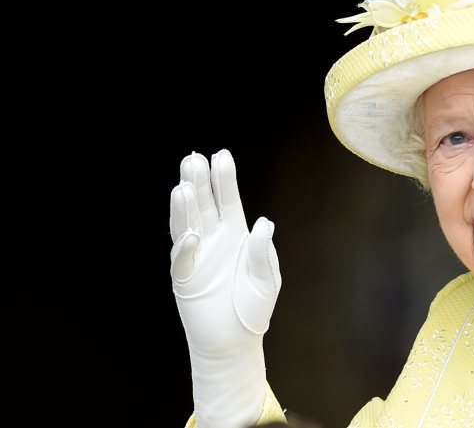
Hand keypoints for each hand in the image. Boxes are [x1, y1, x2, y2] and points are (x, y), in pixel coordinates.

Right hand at [170, 149, 280, 427]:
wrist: (234, 341)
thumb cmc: (253, 308)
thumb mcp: (267, 280)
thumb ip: (263, 253)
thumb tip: (263, 223)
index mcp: (236, 234)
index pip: (228, 200)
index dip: (224, 179)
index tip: (221, 155)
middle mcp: (213, 239)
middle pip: (204, 205)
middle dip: (198, 182)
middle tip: (193, 158)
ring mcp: (196, 256)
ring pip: (187, 224)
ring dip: (184, 205)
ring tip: (182, 185)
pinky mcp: (184, 277)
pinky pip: (182, 258)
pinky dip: (185, 246)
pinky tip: (191, 234)